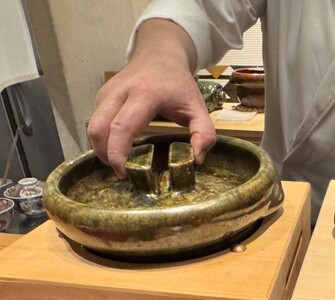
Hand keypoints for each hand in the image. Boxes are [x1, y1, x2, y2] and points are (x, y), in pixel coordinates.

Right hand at [87, 20, 215, 177]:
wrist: (160, 54)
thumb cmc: (179, 84)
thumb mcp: (198, 107)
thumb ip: (204, 133)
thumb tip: (196, 159)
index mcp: (145, 94)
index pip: (121, 127)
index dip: (117, 153)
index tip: (124, 172)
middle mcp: (121, 91)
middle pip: (98, 128)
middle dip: (105, 155)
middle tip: (121, 172)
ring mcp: (107, 92)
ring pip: (92, 126)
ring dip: (101, 148)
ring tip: (119, 162)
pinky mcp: (101, 95)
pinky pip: (95, 121)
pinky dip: (102, 138)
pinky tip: (117, 147)